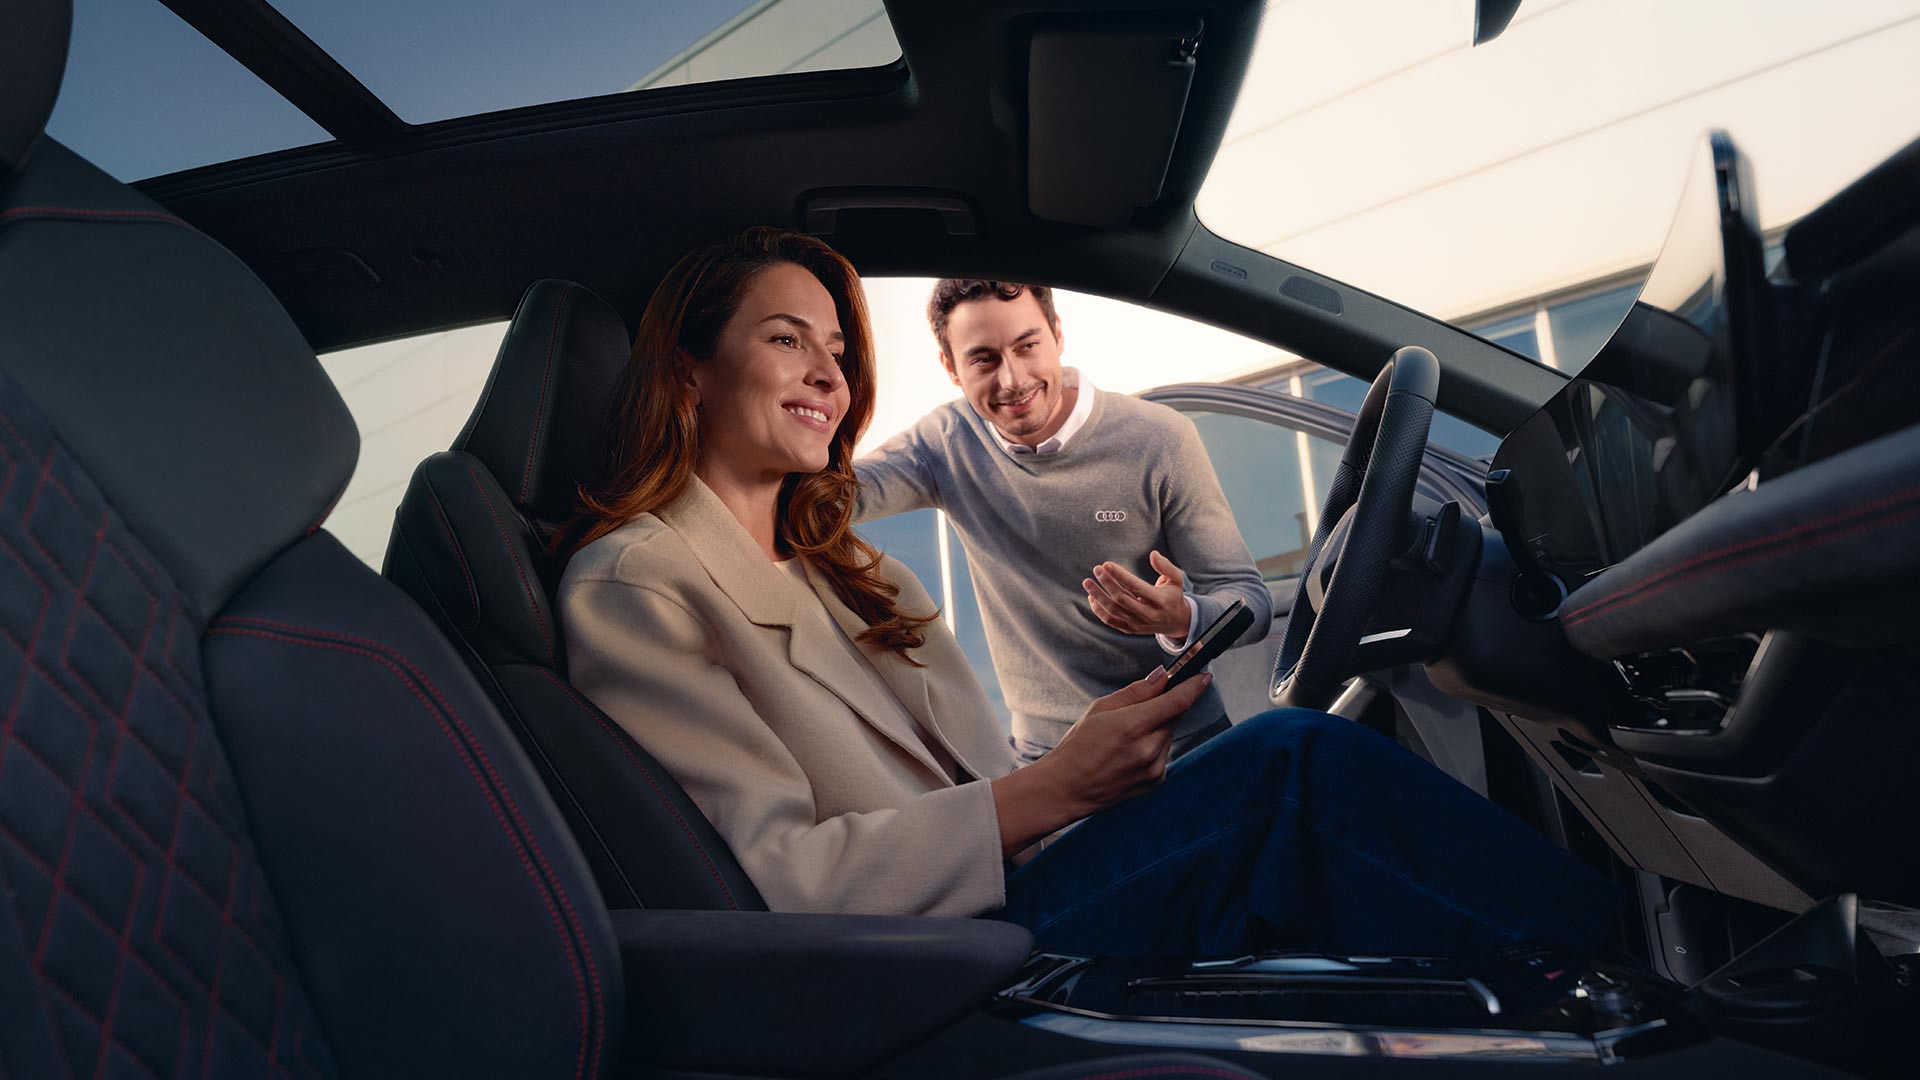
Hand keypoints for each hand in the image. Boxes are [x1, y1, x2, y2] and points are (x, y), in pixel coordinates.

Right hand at [989, 665, 1212, 852]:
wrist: (1067, 788)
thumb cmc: (1078, 745)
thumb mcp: (1101, 708)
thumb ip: (1137, 692)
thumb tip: (1162, 676)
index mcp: (1133, 727)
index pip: (1177, 701)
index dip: (1194, 686)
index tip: (1204, 676)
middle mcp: (1149, 750)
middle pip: (1175, 716)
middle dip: (1166, 706)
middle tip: (1142, 706)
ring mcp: (1155, 768)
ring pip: (1169, 734)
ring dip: (1157, 727)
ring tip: (1127, 735)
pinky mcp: (1156, 781)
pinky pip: (1164, 753)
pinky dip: (1153, 745)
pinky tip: (1129, 752)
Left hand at [1083, 550, 1189, 637]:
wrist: (1177, 622)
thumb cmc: (1173, 595)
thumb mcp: (1176, 579)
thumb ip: (1166, 566)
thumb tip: (1153, 554)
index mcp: (1159, 600)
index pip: (1135, 586)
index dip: (1119, 575)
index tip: (1106, 564)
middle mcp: (1148, 614)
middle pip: (1121, 598)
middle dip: (1107, 583)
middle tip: (1096, 569)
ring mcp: (1138, 624)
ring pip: (1113, 610)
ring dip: (1098, 596)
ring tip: (1087, 582)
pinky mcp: (1131, 629)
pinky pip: (1111, 621)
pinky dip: (1099, 610)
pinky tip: (1092, 597)